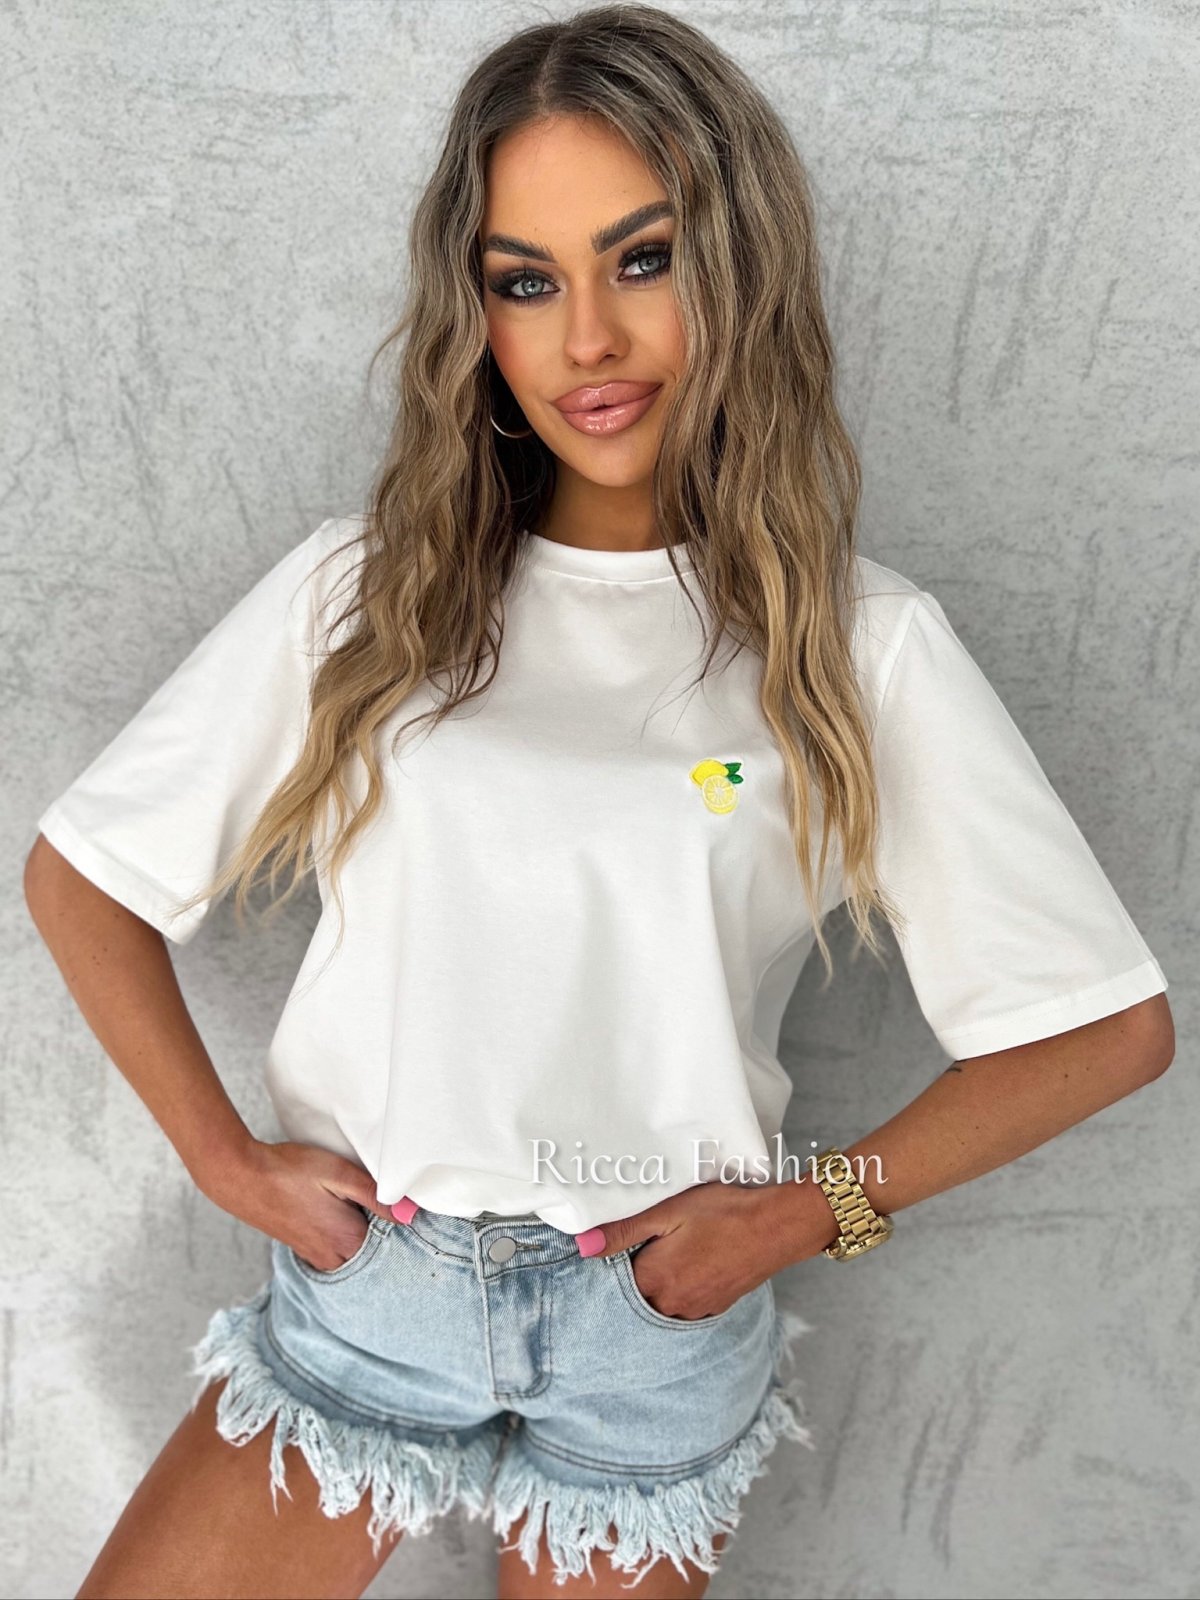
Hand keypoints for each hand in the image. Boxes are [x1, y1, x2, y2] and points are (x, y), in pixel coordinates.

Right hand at [198, 1137, 393, 1272]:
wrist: (242, 1177)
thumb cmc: (290, 1171)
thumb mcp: (339, 1174)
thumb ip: (375, 1195)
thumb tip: (410, 1213)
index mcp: (347, 1240)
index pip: (391, 1245)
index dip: (400, 1226)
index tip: (402, 1208)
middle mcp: (333, 1257)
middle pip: (373, 1254)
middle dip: (383, 1235)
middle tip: (378, 1206)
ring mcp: (316, 1257)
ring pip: (354, 1255)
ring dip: (362, 1236)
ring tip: (358, 1209)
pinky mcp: (304, 1250)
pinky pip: (336, 1254)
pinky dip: (344, 1239)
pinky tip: (339, 1216)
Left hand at [585, 1180, 812, 1320]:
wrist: (778, 1227)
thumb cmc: (724, 1213)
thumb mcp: (669, 1211)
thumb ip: (624, 1230)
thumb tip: (583, 1246)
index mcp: (654, 1281)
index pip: (614, 1279)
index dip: (615, 1258)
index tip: (623, 1240)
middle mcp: (671, 1305)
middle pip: (637, 1294)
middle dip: (636, 1272)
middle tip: (651, 1242)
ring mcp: (696, 1310)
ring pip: (662, 1302)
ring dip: (661, 1281)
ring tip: (674, 1249)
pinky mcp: (716, 1306)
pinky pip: (686, 1304)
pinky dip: (682, 1288)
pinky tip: (693, 1262)